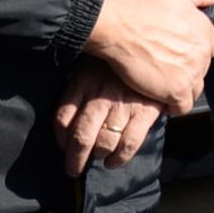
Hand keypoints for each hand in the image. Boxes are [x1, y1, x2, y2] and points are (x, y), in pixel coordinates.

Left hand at [51, 61, 169, 176]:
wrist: (154, 43)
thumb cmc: (120, 58)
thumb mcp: (92, 64)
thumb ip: (79, 86)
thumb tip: (68, 118)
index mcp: (84, 81)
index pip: (62, 118)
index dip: (60, 138)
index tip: (63, 146)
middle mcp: (101, 96)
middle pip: (81, 136)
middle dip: (75, 158)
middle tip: (72, 168)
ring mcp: (123, 105)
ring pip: (104, 142)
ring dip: (97, 157)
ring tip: (96, 160)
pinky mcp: (145, 112)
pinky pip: (129, 143)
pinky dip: (119, 158)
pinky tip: (113, 162)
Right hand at [82, 0, 213, 108]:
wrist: (121, 26)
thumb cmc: (143, 7)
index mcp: (206, 31)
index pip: (210, 49)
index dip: (193, 53)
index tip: (177, 54)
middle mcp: (203, 53)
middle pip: (201, 70)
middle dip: (186, 71)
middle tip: (165, 71)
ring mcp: (192, 73)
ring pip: (194, 89)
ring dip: (181, 89)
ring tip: (162, 86)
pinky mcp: (177, 90)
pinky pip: (182, 106)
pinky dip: (173, 106)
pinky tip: (160, 100)